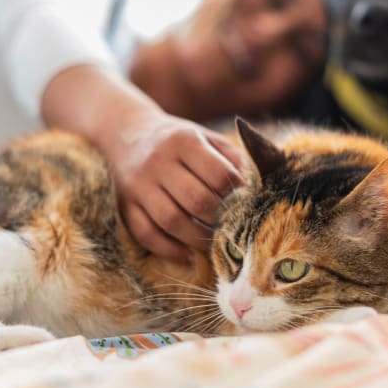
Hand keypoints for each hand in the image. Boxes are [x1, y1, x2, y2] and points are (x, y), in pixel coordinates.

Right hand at [101, 111, 244, 260]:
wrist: (127, 134)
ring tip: (214, 245)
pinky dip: (169, 249)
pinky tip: (187, 254)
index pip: (219, 175)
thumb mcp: (205, 137)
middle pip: (196, 201)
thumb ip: (233, 158)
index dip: (238, 194)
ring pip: (171, 221)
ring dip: (197, 239)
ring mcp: (138, 185)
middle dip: (220, 220)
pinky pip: (146, 234)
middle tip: (234, 230)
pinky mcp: (124, 205)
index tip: (248, 206)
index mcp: (183, 141)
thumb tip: (264, 185)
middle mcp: (158, 161)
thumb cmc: (178, 140)